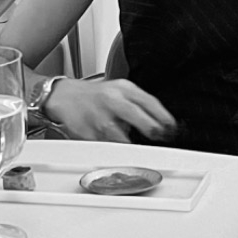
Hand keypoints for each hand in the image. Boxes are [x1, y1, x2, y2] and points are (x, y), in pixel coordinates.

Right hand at [43, 77, 176, 142]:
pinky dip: (114, 149)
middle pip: (137, 116)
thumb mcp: (120, 90)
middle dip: (152, 130)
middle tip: (160, 138)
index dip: (164, 117)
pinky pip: (106, 146)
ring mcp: (99, 117)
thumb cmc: (97, 95)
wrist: (65, 97)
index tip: (172, 128)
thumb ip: (139, 103)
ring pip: (122, 137)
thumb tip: (162, 122)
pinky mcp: (88, 133)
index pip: (149, 102)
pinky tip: (116, 145)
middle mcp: (112, 100)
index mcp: (123, 89)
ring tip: (138, 147)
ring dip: (133, 145)